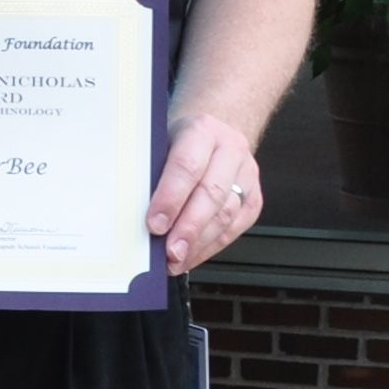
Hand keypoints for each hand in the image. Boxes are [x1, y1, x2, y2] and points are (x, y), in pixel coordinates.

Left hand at [149, 112, 261, 272]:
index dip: (171, 198)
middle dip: (188, 228)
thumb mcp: (160, 141)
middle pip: (211, 194)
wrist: (214, 130)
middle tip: (169, 251)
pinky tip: (192, 256)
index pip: (187, 166)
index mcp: (202, 130)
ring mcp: (247, 174)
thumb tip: (133, 212)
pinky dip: (211, 246)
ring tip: (176, 259)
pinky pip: (235, 227)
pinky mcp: (254, 198)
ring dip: (200, 242)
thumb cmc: (179, 139)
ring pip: (227, 214)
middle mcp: (230, 150)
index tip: (154, 224)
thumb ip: (152, 171)